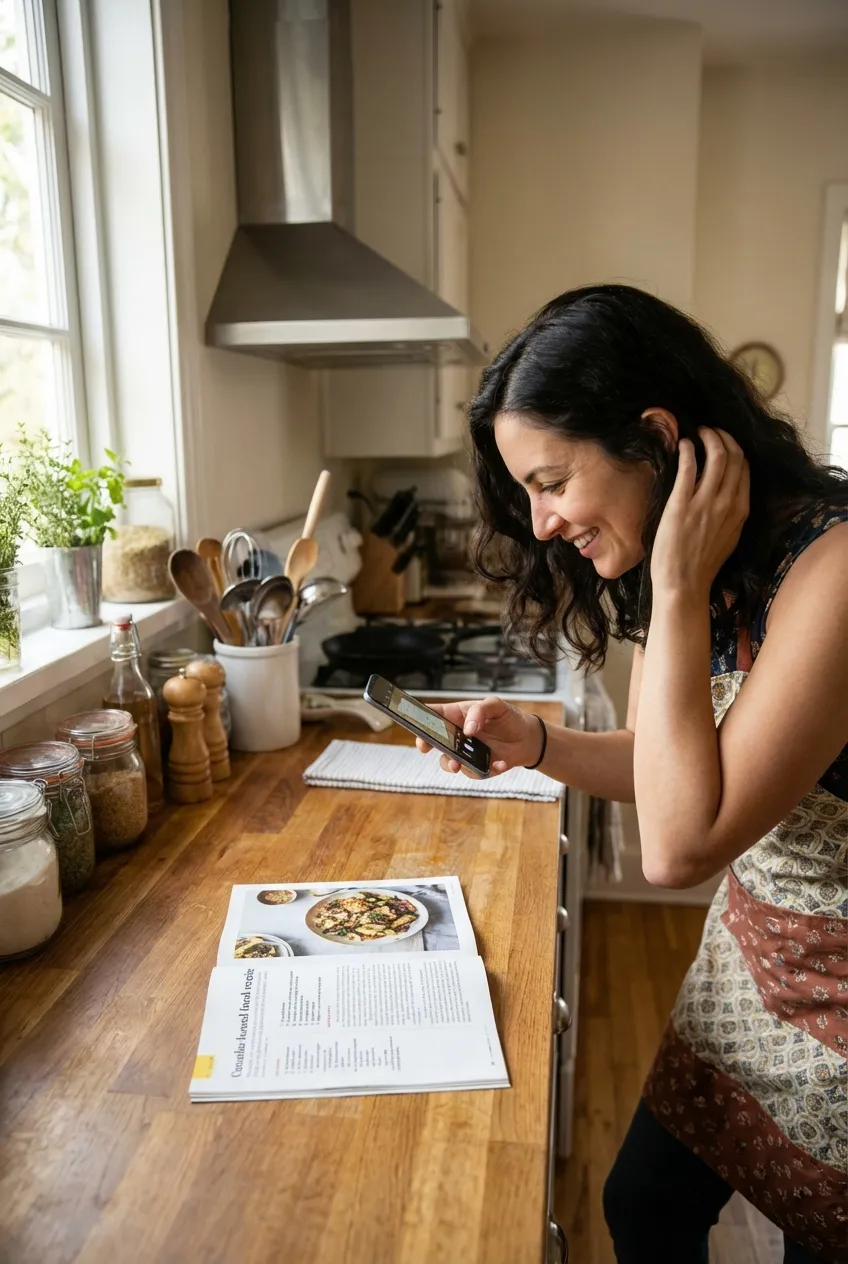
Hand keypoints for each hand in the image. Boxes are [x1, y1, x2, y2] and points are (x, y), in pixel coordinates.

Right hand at [414, 695, 543, 777]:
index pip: (433, 715)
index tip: (415, 726)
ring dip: (450, 764)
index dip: (420, 719)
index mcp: (458, 715)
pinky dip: (487, 770)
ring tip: (458, 765)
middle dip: (426, 745)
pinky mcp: (477, 767)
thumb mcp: (497, 705)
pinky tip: (501, 763)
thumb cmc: (509, 718)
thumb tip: (467, 728)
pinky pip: (473, 772)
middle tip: (425, 748)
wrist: (528, 739)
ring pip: (448, 761)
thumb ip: (480, 710)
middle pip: (433, 740)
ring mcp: (465, 752)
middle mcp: (457, 735)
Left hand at [651, 428, 749, 598]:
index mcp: (740, 510)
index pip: (745, 468)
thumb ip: (731, 514)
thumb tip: (727, 495)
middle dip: (723, 437)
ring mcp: (705, 503)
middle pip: (734, 456)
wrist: (684, 585)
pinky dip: (688, 450)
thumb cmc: (701, 565)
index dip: (735, 449)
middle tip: (710, 431)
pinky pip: (689, 467)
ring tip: (698, 433)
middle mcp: (727, 503)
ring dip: (709, 438)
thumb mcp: (728, 537)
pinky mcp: (681, 505)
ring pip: (717, 456)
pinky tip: (683, 445)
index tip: (723, 442)